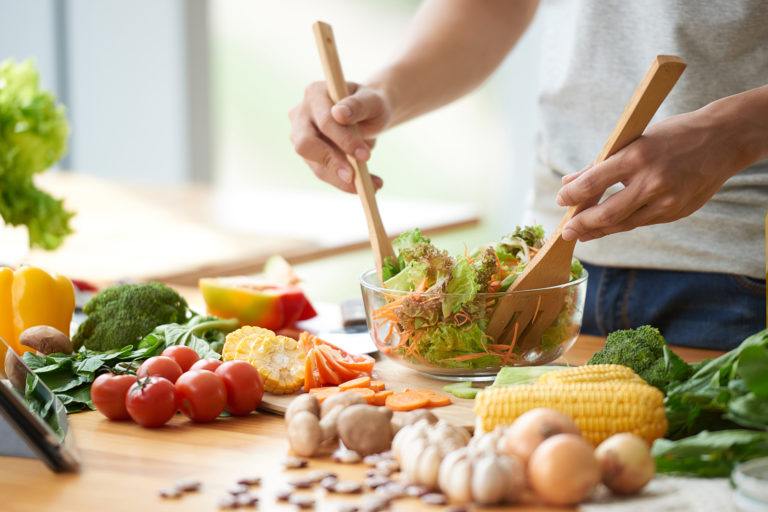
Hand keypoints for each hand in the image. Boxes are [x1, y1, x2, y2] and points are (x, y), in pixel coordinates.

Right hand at [289, 81, 390, 192]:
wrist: (369, 114)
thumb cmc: (370, 104)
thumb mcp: (372, 101)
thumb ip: (358, 105)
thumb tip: (339, 114)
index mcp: (315, 94)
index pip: (324, 121)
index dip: (344, 140)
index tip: (365, 156)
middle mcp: (301, 114)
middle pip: (306, 144)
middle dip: (333, 163)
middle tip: (356, 178)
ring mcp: (301, 136)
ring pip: (315, 164)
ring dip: (342, 179)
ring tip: (372, 185)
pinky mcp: (309, 156)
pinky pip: (324, 173)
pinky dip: (345, 182)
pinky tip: (369, 185)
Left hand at [556, 109, 746, 241]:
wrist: (725, 139)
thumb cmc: (674, 135)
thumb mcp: (634, 140)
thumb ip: (600, 164)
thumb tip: (568, 182)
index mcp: (637, 157)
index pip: (593, 183)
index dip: (572, 196)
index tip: (560, 200)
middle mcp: (652, 182)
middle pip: (607, 214)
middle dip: (582, 225)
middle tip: (565, 232)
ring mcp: (667, 201)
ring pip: (624, 224)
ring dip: (599, 231)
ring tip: (581, 233)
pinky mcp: (677, 212)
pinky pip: (642, 222)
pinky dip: (623, 224)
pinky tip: (609, 226)